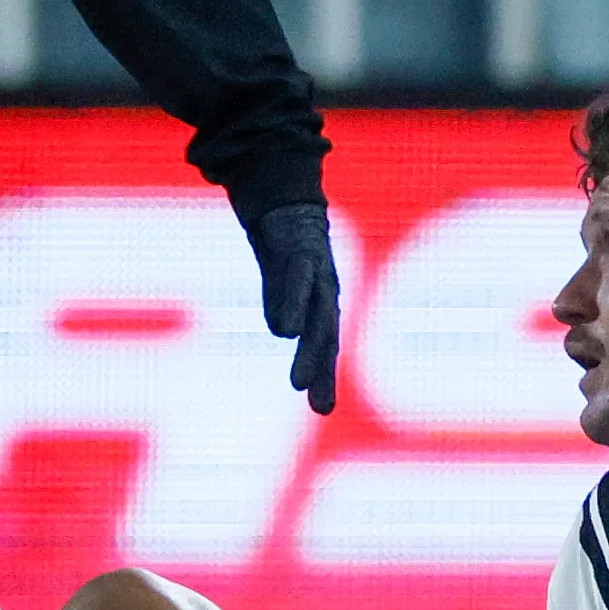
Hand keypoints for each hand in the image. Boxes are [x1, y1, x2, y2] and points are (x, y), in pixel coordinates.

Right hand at [244, 201, 340, 414]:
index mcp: (322, 304)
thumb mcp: (282, 280)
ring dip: (309, 352)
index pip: (327, 345)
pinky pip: (299, 282)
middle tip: (320, 409)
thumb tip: (283, 331)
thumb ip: (281, 305)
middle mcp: (325, 293)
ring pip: (316, 318)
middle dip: (323, 373)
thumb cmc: (285, 246)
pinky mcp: (302, 253)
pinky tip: (286, 332)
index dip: (326, 376)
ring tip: (296, 385)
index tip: (322, 409)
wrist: (284, 200)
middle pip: (327, 337)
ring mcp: (316, 274)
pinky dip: (293, 307)